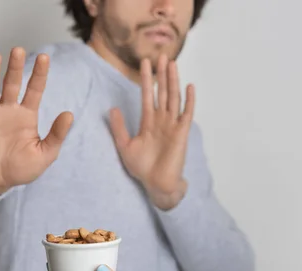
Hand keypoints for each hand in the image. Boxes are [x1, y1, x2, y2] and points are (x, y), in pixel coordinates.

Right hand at [0, 47, 73, 201]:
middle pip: (12, 84)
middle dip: (15, 67)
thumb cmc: (20, 169)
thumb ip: (56, 135)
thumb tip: (69, 114)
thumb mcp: (44, 155)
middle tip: (18, 50)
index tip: (45, 57)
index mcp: (27, 116)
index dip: (39, 74)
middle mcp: (8, 111)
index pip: (34, 90)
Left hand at [109, 54, 195, 209]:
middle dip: (162, 75)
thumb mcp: (125, 145)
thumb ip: (119, 128)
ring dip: (173, 81)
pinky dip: (189, 100)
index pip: (147, 96)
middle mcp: (162, 121)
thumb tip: (112, 109)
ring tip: (172, 64)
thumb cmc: (142, 168)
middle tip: (162, 55)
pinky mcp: (181, 133)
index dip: (147, 79)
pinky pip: (186, 114)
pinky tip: (189, 86)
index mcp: (148, 122)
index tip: (145, 63)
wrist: (155, 184)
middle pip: (162, 92)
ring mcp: (172, 125)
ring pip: (174, 98)